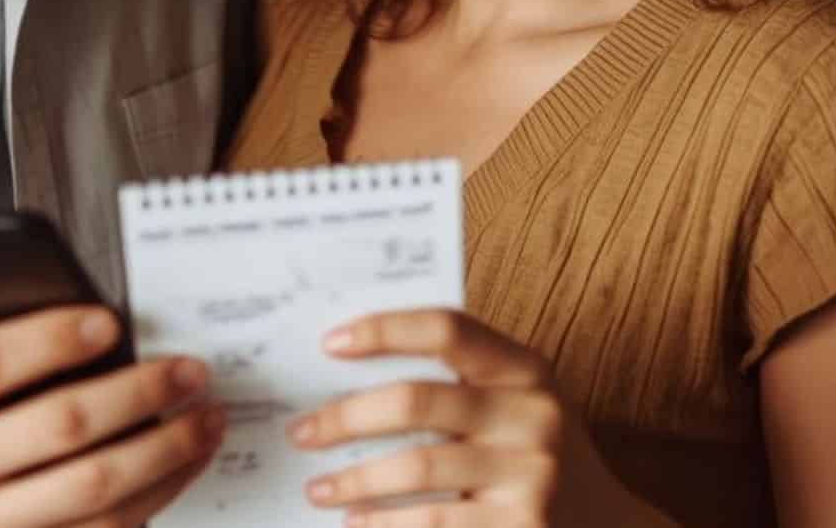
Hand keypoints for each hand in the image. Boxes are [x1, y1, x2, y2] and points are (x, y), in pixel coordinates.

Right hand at [0, 306, 225, 527]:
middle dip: (137, 393)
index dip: (52, 338)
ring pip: (90, 493)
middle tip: (188, 368)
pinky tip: (182, 464)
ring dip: (163, 451)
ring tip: (206, 417)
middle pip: (56, 429)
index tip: (111, 320)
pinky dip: (154, 498)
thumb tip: (51, 290)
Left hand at [286, 308, 577, 526]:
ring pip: (416, 468)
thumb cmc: (534, 454)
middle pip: (416, 401)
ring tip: (318, 488)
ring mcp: (532, 476)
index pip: (448, 328)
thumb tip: (347, 368)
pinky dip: (384, 524)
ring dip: (353, 480)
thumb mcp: (518, 405)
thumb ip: (458, 381)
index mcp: (527, 370)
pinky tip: (357, 524)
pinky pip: (433, 524)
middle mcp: (535, 416)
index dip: (385, 329)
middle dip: (345, 417)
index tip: (330, 342)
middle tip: (301, 432)